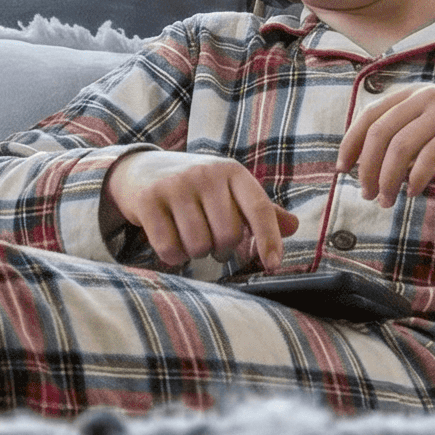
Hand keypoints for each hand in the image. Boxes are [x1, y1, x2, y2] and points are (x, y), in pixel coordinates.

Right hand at [103, 151, 299, 269]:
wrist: (141, 170)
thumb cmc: (195, 187)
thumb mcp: (227, 190)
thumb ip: (258, 210)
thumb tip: (293, 226)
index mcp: (231, 172)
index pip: (259, 208)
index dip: (269, 239)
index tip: (273, 265)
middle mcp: (205, 174)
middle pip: (228, 235)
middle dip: (221, 248)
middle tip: (211, 239)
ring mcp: (175, 185)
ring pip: (198, 246)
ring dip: (195, 253)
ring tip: (189, 237)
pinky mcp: (148, 200)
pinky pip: (169, 249)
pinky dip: (173, 256)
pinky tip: (169, 240)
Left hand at [338, 85, 434, 206]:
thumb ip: (411, 131)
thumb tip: (375, 161)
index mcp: (417, 93)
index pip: (370, 114)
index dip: (351, 142)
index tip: (342, 169)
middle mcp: (428, 96)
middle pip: (380, 131)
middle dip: (367, 166)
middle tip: (367, 194)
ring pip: (400, 145)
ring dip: (388, 178)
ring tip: (387, 200)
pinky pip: (428, 156)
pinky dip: (414, 177)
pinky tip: (412, 192)